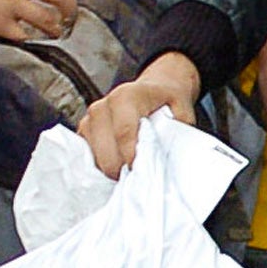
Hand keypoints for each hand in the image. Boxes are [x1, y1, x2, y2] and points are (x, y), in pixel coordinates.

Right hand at [81, 54, 201, 175]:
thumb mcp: (182, 111)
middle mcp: (103, 106)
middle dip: (121, 168)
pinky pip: (88, 157)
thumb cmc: (167, 102)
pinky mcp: (84, 131)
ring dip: (111, 169)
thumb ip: (177, 131)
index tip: (141, 172)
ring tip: (130, 171)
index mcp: (126, 96)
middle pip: (106, 148)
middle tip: (138, 177)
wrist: (154, 90)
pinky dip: (102, 167)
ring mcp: (90, 119)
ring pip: (94, 156)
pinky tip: (118, 168)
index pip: (124, 131)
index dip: (131, 155)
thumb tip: (173, 156)